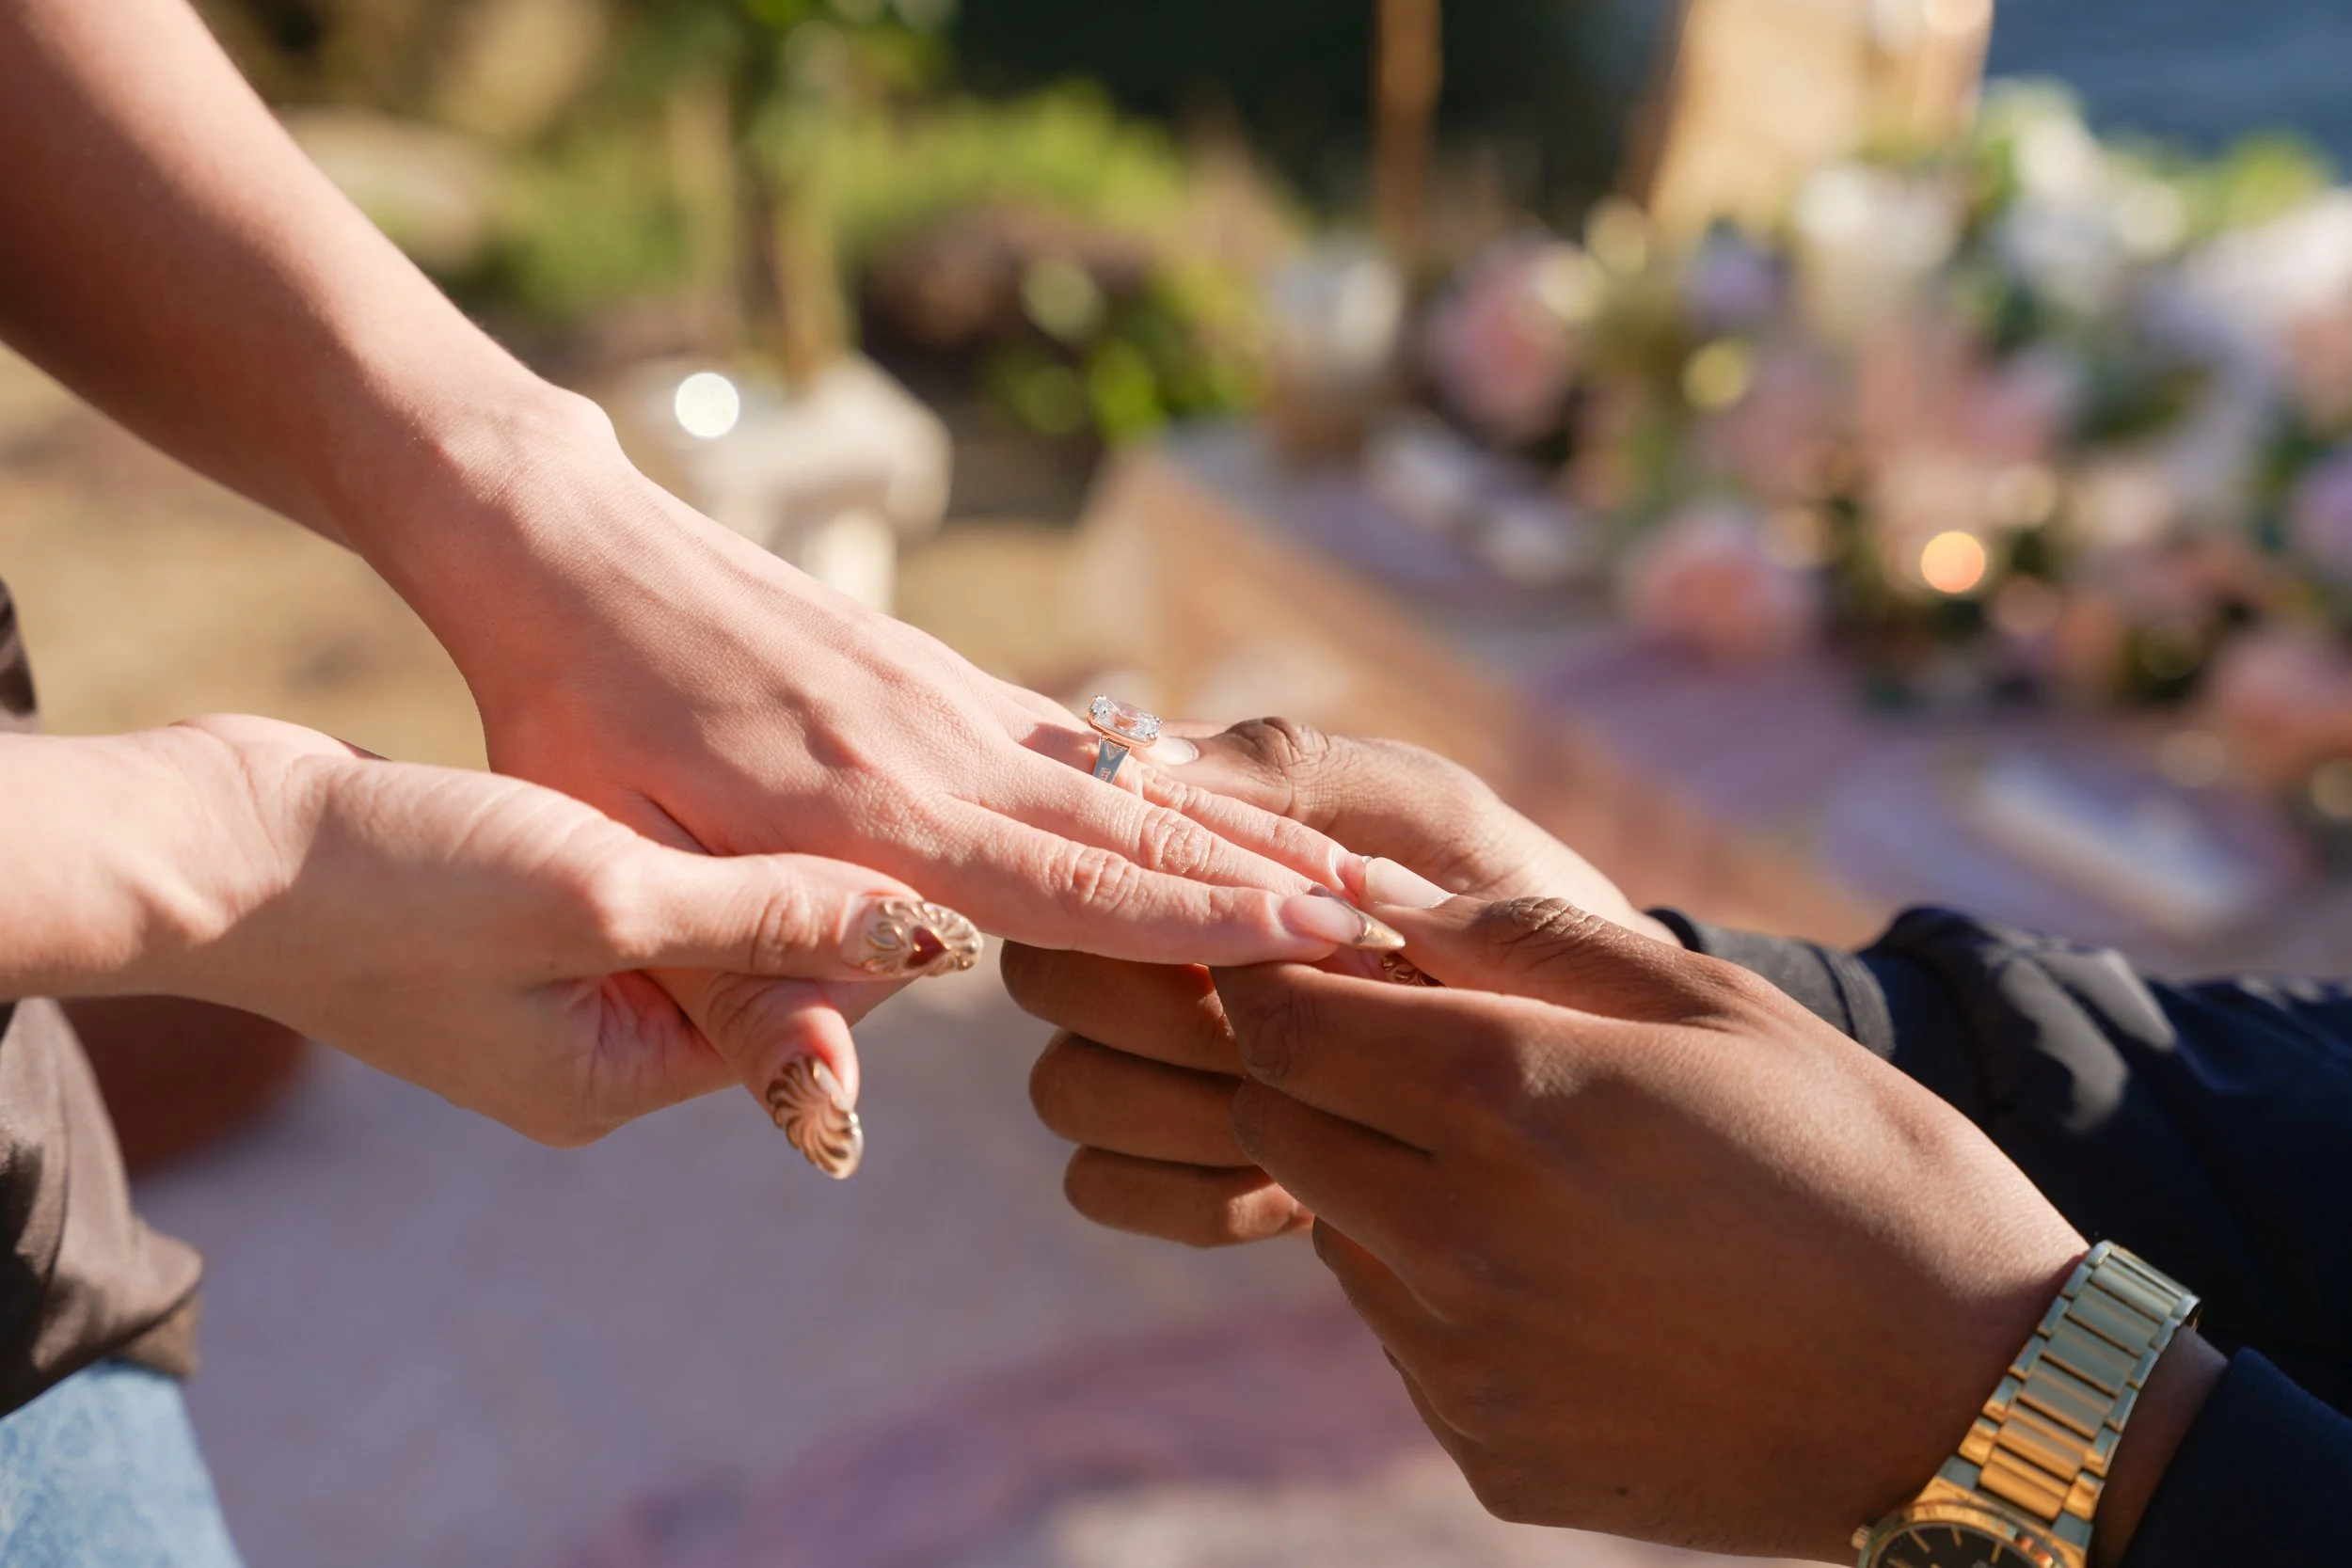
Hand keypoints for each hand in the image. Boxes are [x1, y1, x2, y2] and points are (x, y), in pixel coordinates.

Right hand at [21, 715, 978, 1159]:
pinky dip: (688, 846)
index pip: (807, 1010)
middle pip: (762, 977)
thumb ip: (767, 918)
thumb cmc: (396, 882)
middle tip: (918, 790)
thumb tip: (934, 936)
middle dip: (830, 894)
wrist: (217, 844)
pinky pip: (643, 897)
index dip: (886, 923)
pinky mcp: (517, 934)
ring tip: (838, 770)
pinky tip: (720, 775)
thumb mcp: (603, 896)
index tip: (956, 835)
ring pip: (705, 930)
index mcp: (617, 1081)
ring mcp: (551, 1000)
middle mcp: (594, 1058)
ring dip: (761, 861)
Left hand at [371, 433, 1390, 1091]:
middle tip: (1399, 912)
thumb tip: (838, 1133)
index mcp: (872, 810)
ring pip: (1121, 780)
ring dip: (1237, 826)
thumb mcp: (620, 871)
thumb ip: (745, 998)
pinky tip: (1211, 801)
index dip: (1209, 921)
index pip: (1076, 884)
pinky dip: (1158, 779)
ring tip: (1349, 863)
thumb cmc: (573, 727)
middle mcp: (937, 745)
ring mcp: (945, 697)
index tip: (1333, 936)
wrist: (564, 551)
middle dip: (1270, 877)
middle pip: (1136, 829)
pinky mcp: (933, 671)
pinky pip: (1072, 740)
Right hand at [1005, 718, 1673, 1242]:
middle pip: (1050, 977)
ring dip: (1191, 1109)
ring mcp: (1134, 1059)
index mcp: (1182, 843)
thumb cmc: (1504, 903)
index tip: (1310, 937)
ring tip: (1324, 1111)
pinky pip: (1104, 1185)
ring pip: (1066, 1088)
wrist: (1576, 1050)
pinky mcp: (1157, 1165)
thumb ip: (1303, 782)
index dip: (1174, 907)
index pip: (1084, 856)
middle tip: (1311, 1035)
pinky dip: (1197, 1192)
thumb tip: (1150, 757)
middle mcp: (1134, 946)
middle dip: (1183, 1016)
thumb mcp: (1435, 820)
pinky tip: (1300, 1184)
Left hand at [1210, 898, 2094, 1558]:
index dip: (1279, 977)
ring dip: (1379, 1181)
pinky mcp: (1488, 1453)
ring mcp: (1463, 1363)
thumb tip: (1385, 903)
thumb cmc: (1861, 1163)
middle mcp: (1456, 1237)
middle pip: (1276, 1122)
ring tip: (1525, 1170)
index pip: (1278, 1018)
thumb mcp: (1714, 1003)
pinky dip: (1442, 1293)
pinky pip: (1404, 1342)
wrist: (1976, 1398)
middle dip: (1314, 1069)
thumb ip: (1527, 937)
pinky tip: (1567, 1279)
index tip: (1323, 963)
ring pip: (1334, 1233)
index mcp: (1508, 1095)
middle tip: (1415, 1050)